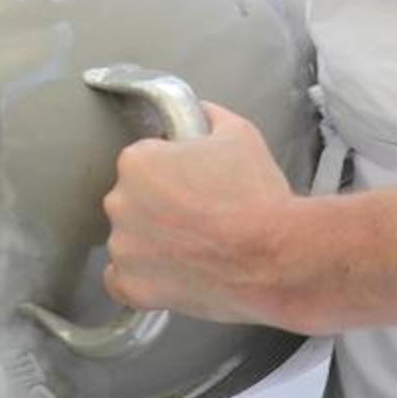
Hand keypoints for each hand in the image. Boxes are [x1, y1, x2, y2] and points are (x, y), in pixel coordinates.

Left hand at [100, 102, 295, 326]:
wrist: (276, 258)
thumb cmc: (258, 197)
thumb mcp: (239, 135)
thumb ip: (207, 117)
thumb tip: (197, 112)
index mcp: (137, 162)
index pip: (143, 163)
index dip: (172, 174)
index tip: (195, 186)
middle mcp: (119, 202)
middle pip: (133, 201)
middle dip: (159, 208)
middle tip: (200, 218)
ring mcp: (123, 247)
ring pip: (129, 240)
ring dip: (153, 243)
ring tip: (197, 249)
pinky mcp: (132, 286)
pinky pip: (121, 281)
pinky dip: (142, 279)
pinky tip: (171, 274)